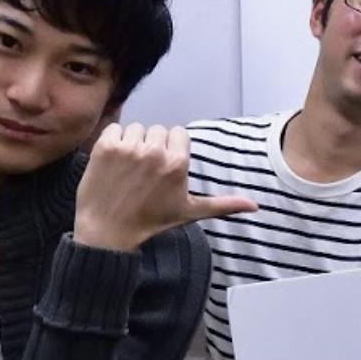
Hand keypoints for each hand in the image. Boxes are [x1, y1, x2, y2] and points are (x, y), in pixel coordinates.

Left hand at [73, 124, 256, 252]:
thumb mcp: (189, 212)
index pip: (178, 134)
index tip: (162, 167)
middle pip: (158, 130)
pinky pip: (114, 129)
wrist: (107, 231)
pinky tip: (113, 163)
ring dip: (132, 143)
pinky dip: (112, 141)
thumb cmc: (150, 221)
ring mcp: (128, 148)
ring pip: (136, 128)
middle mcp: (155, 152)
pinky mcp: (105, 147)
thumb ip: (223, 204)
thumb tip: (255, 206)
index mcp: (177, 164)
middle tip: (144, 171)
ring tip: (128, 168)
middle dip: (153, 145)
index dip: (171, 149)